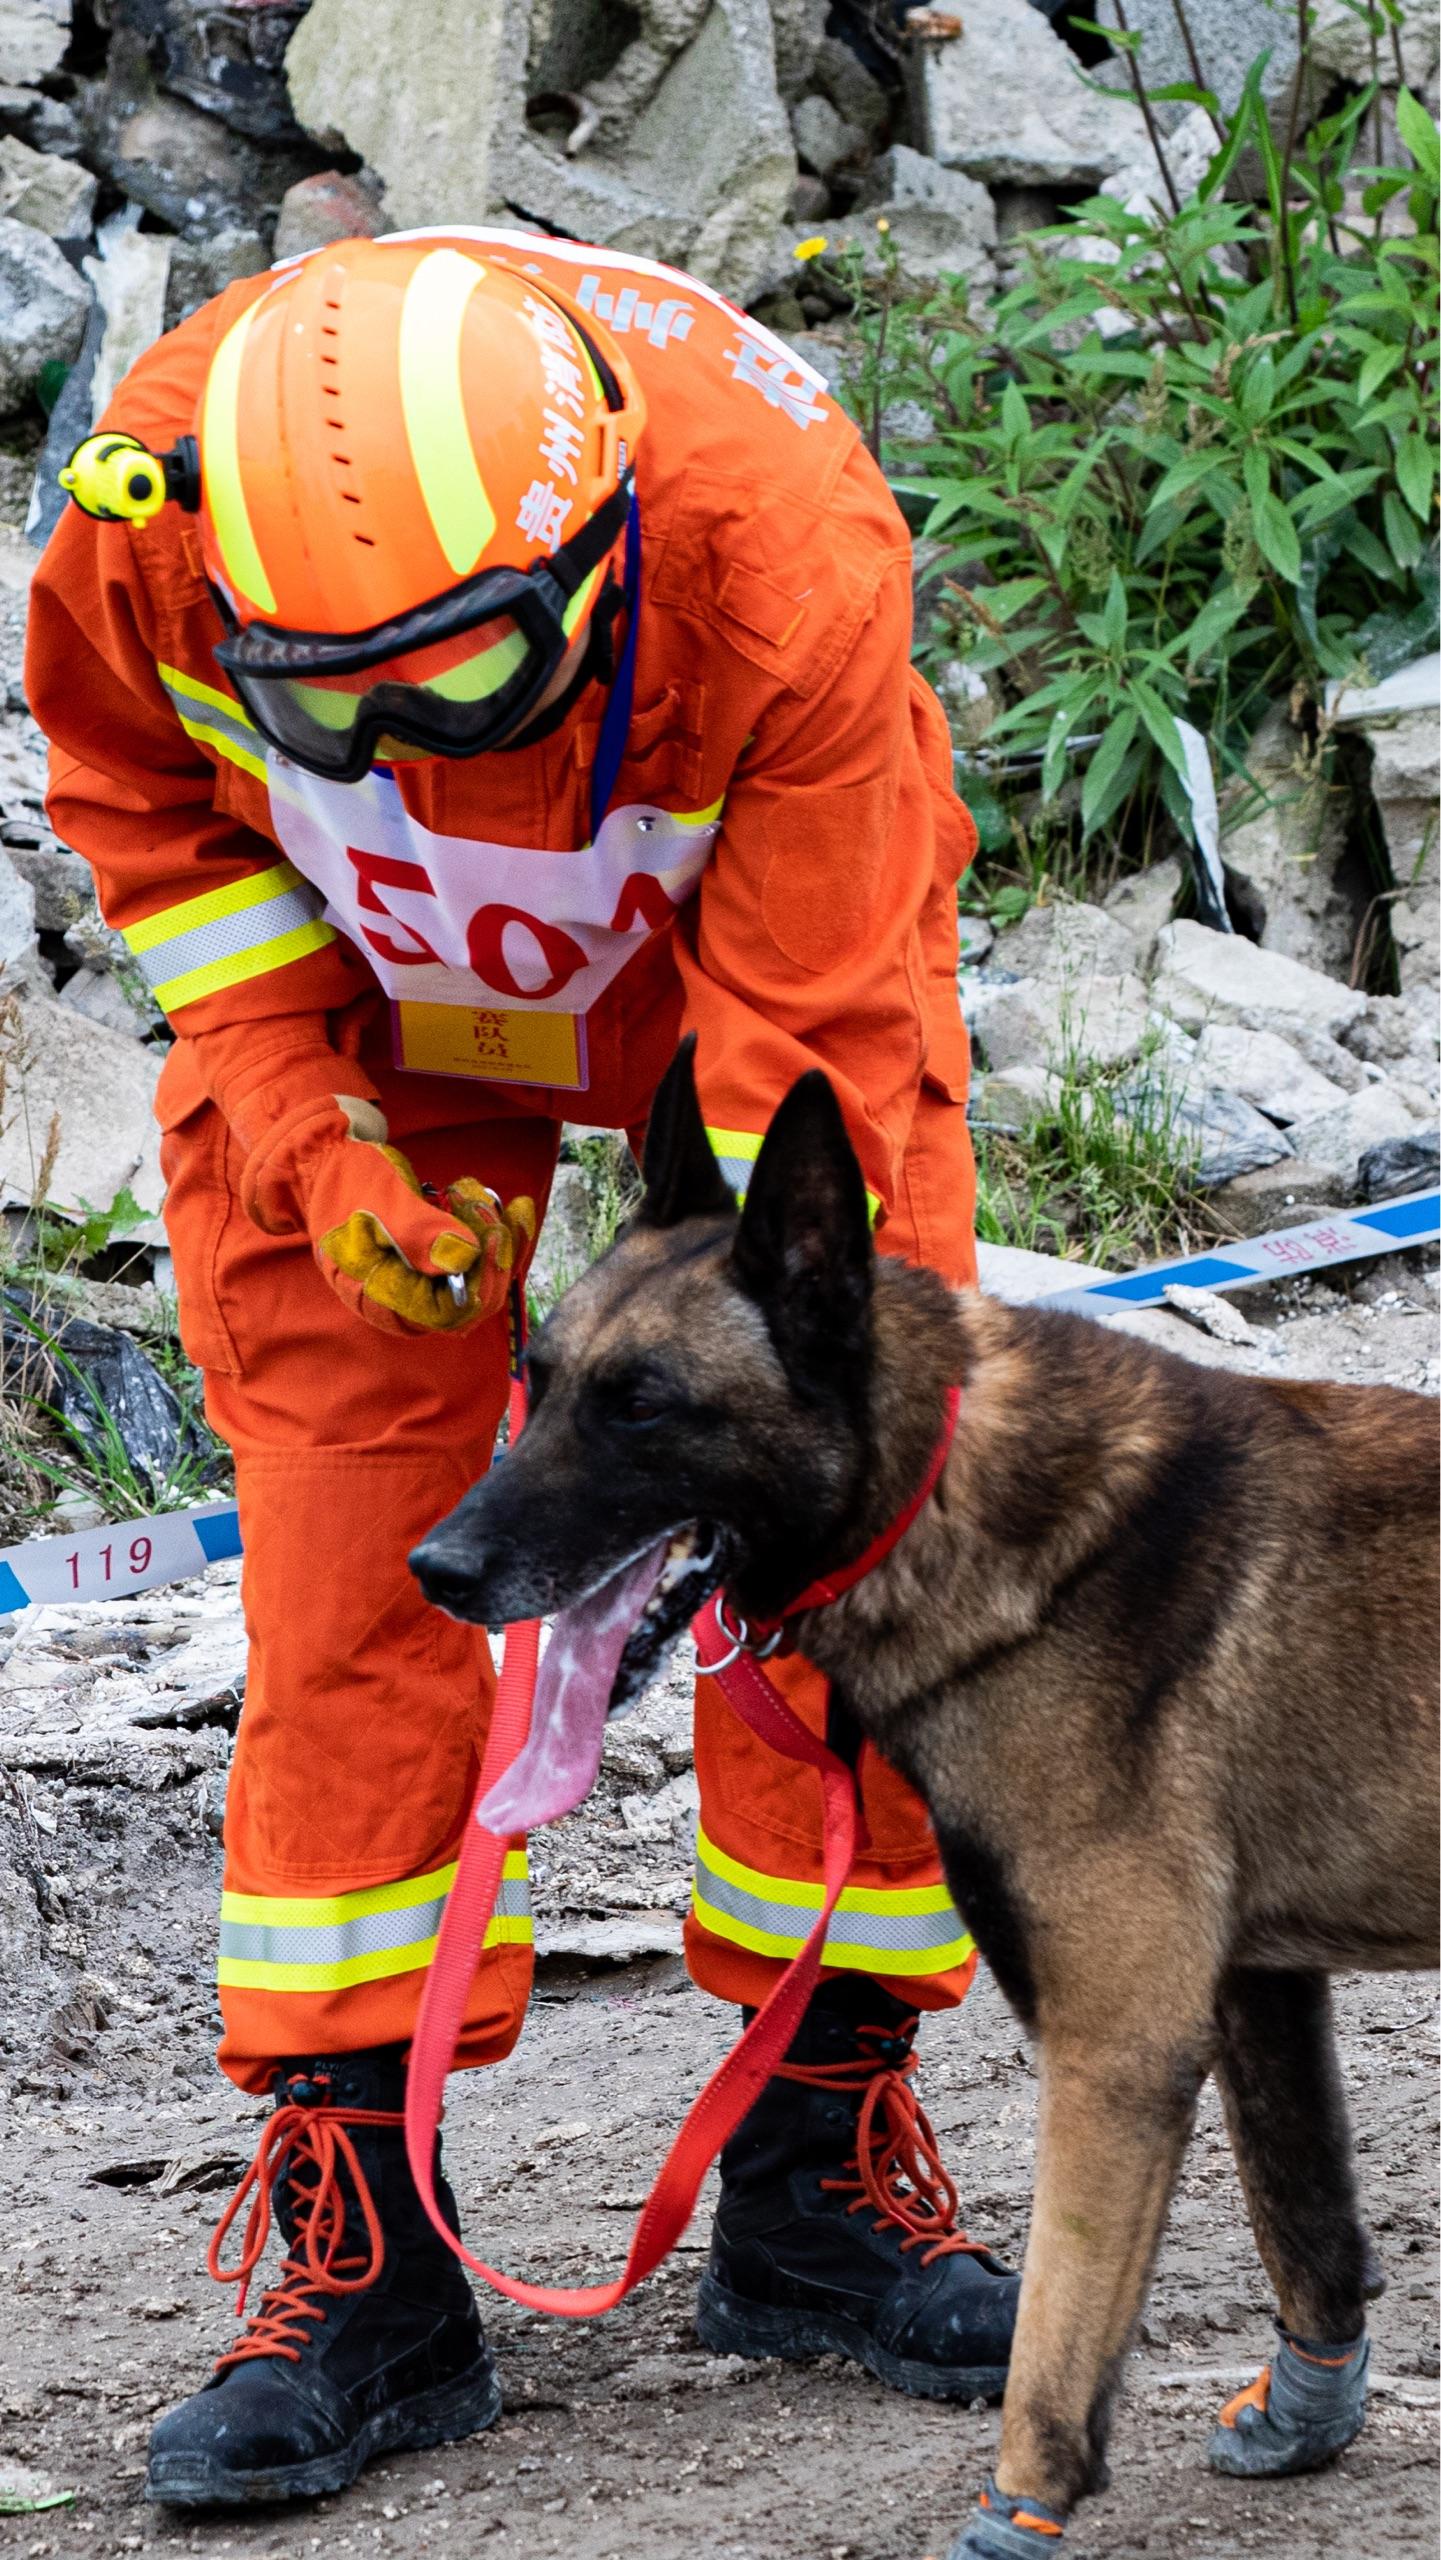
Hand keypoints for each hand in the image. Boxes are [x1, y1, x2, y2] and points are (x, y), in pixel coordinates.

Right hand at [241, 1095, 534, 1335]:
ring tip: (487, 1195)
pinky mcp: (436, 1265)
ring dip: (499, 1238)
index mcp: (386, 1300)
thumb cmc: (348, 1184)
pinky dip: (498, 1234)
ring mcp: (424, 1284)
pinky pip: (480, 1261)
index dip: (481, 1278)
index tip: (494, 1232)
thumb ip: (420, 1233)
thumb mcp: (383, 1204)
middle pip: (475, 1299)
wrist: (330, 1164)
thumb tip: (464, 1258)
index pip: (451, 1313)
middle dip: (494, 1253)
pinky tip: (516, 1206)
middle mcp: (408, 1302)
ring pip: (483, 1278)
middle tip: (489, 1205)